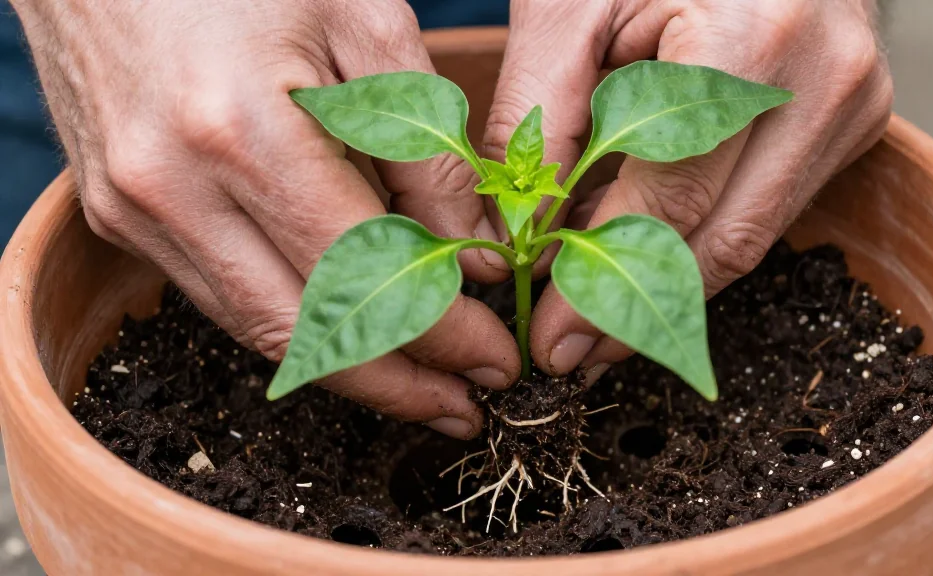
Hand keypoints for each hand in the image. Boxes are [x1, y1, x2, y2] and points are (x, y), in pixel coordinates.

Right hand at [11, 0, 519, 437]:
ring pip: (257, 331)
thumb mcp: (366, 24)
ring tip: (422, 385)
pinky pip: (221, 295)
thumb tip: (478, 262)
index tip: (497, 361)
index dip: (440, 334)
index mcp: (242, 130)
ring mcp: (134, 210)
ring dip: (347, 370)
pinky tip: (348, 328)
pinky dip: (294, 323)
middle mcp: (173, 189)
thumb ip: (429, 151)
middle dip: (398, 386)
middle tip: (466, 405)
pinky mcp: (118, 217)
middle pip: (303, 337)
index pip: (365, 277)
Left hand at [482, 0, 892, 380]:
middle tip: (573, 352)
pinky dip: (702, 241)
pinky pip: (768, 209)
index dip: (605, 278)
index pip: (671, 198)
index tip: (553, 335)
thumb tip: (519, 237)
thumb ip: (537, 119)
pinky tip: (647, 258)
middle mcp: (823, 78)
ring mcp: (852, 103)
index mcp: (751, 38)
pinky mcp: (853, 121)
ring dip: (671, 287)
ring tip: (600, 319)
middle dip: (639, 308)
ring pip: (751, 237)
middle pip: (723, 238)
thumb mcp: (567, 7)